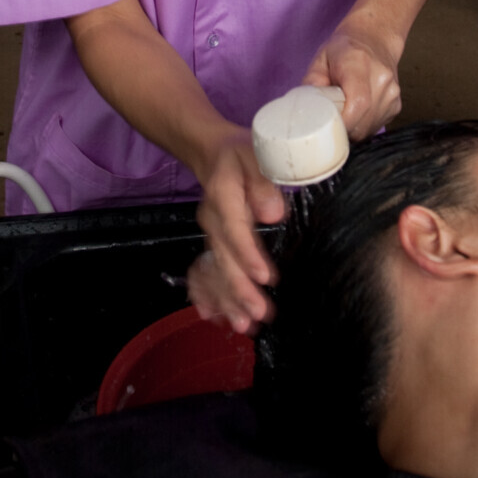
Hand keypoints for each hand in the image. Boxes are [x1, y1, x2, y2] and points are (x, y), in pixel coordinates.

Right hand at [190, 130, 285, 332]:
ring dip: (227, 299)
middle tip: (259, 314)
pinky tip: (216, 317)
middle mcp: (212, 218)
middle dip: (239, 289)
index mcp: (223, 194)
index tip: (266, 278)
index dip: (248, 254)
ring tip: (243, 326)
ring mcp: (208, 233)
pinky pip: (203, 272)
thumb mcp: (258, 153)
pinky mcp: (210, 243)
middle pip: (222, 257)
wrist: (213, 152)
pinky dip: (208, 295)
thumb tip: (274, 213)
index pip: (234, 228)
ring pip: (213, 270)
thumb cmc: (243, 154)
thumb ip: (264, 180)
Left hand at [303, 16, 401, 139]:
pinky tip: (355, 113)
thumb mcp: (321, 59)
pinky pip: (376, 126)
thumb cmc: (344, 49)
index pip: (358, 103)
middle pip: (362, 122)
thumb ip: (312, 83)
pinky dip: (362, 126)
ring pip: (368, 129)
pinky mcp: (396, 105)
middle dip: (343, 130)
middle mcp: (382, 80)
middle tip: (329, 121)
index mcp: (360, 64)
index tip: (327, 126)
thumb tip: (304, 109)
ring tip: (342, 113)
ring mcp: (392, 94)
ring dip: (353, 130)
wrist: (375, 38)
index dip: (342, 122)